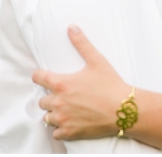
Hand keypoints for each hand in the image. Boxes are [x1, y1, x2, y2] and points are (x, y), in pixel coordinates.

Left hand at [32, 24, 129, 140]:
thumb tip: (72, 28)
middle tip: (62, 95)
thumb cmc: (111, 85)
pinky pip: (56, 132)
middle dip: (49, 97)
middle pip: (41, 100)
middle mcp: (58, 102)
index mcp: (61, 84)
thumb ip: (82, 44)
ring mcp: (63, 119)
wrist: (124, 109)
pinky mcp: (70, 132)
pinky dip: (60, 128)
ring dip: (54, 113)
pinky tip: (69, 122)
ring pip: (47, 117)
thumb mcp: (97, 61)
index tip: (45, 77)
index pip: (37, 78)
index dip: (40, 76)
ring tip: (65, 109)